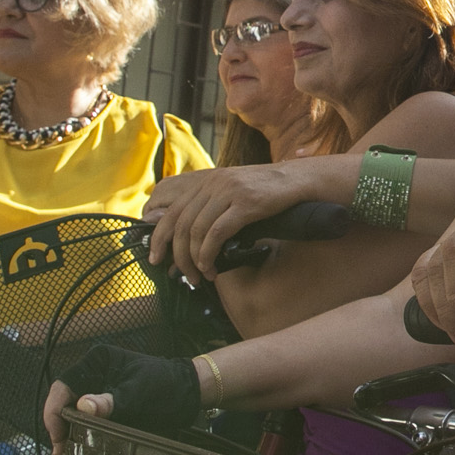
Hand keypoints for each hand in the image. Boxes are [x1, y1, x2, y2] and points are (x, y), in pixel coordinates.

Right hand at [43, 346, 202, 454]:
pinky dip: (82, 432)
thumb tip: (82, 406)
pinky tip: (80, 448)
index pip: (63, 385)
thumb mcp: (138, 395)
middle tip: (61, 453)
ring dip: (69, 432)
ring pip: (73, 412)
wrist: (190, 393)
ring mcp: (100, 388)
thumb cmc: (167, 387)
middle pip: (65, 400)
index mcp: (98, 360)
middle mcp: (95, 373)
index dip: (54, 411)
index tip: (57, 436)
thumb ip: (110, 402)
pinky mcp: (108, 403)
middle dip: (59, 426)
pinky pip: (87, 418)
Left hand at [143, 163, 302, 286]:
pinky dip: (209, 253)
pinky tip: (211, 265)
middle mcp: (212, 184)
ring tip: (201, 274)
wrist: (297, 180)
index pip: (170, 212)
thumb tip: (187, 237)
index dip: (158, 238)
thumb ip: (209, 207)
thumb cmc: (266, 192)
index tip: (156, 259)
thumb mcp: (232, 193)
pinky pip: (217, 232)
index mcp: (205, 182)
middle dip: (177, 256)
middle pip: (180, 225)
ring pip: (196, 231)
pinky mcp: (246, 203)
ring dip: (194, 259)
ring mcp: (229, 192)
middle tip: (182, 275)